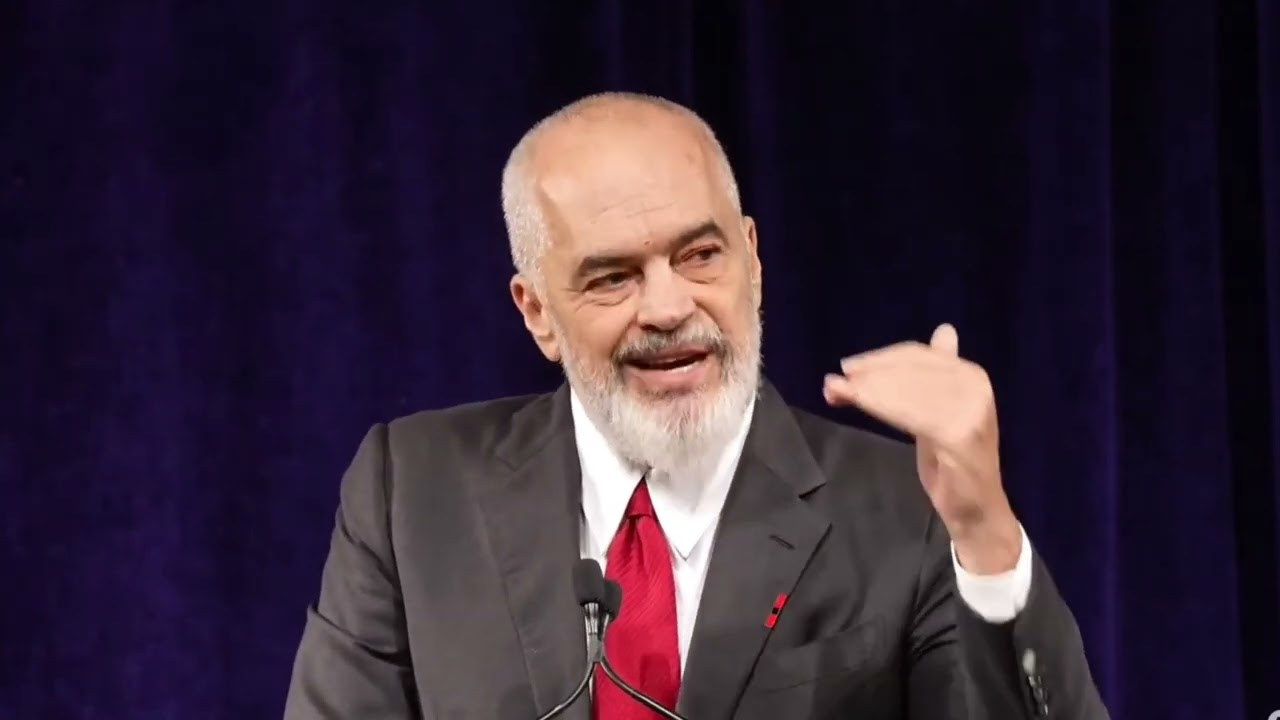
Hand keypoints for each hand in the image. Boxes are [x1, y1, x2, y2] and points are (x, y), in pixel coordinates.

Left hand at [823, 323, 1021, 573]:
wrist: (977, 509)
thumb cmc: (953, 462)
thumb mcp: (943, 410)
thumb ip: (937, 375)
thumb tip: (945, 330)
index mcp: (971, 376)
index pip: (918, 356)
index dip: (879, 359)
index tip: (848, 368)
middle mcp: (976, 387)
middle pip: (910, 370)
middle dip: (868, 375)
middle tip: (835, 383)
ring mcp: (971, 412)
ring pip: (907, 390)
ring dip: (867, 390)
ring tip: (837, 393)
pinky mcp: (960, 436)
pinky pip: (912, 415)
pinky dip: (881, 406)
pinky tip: (858, 404)